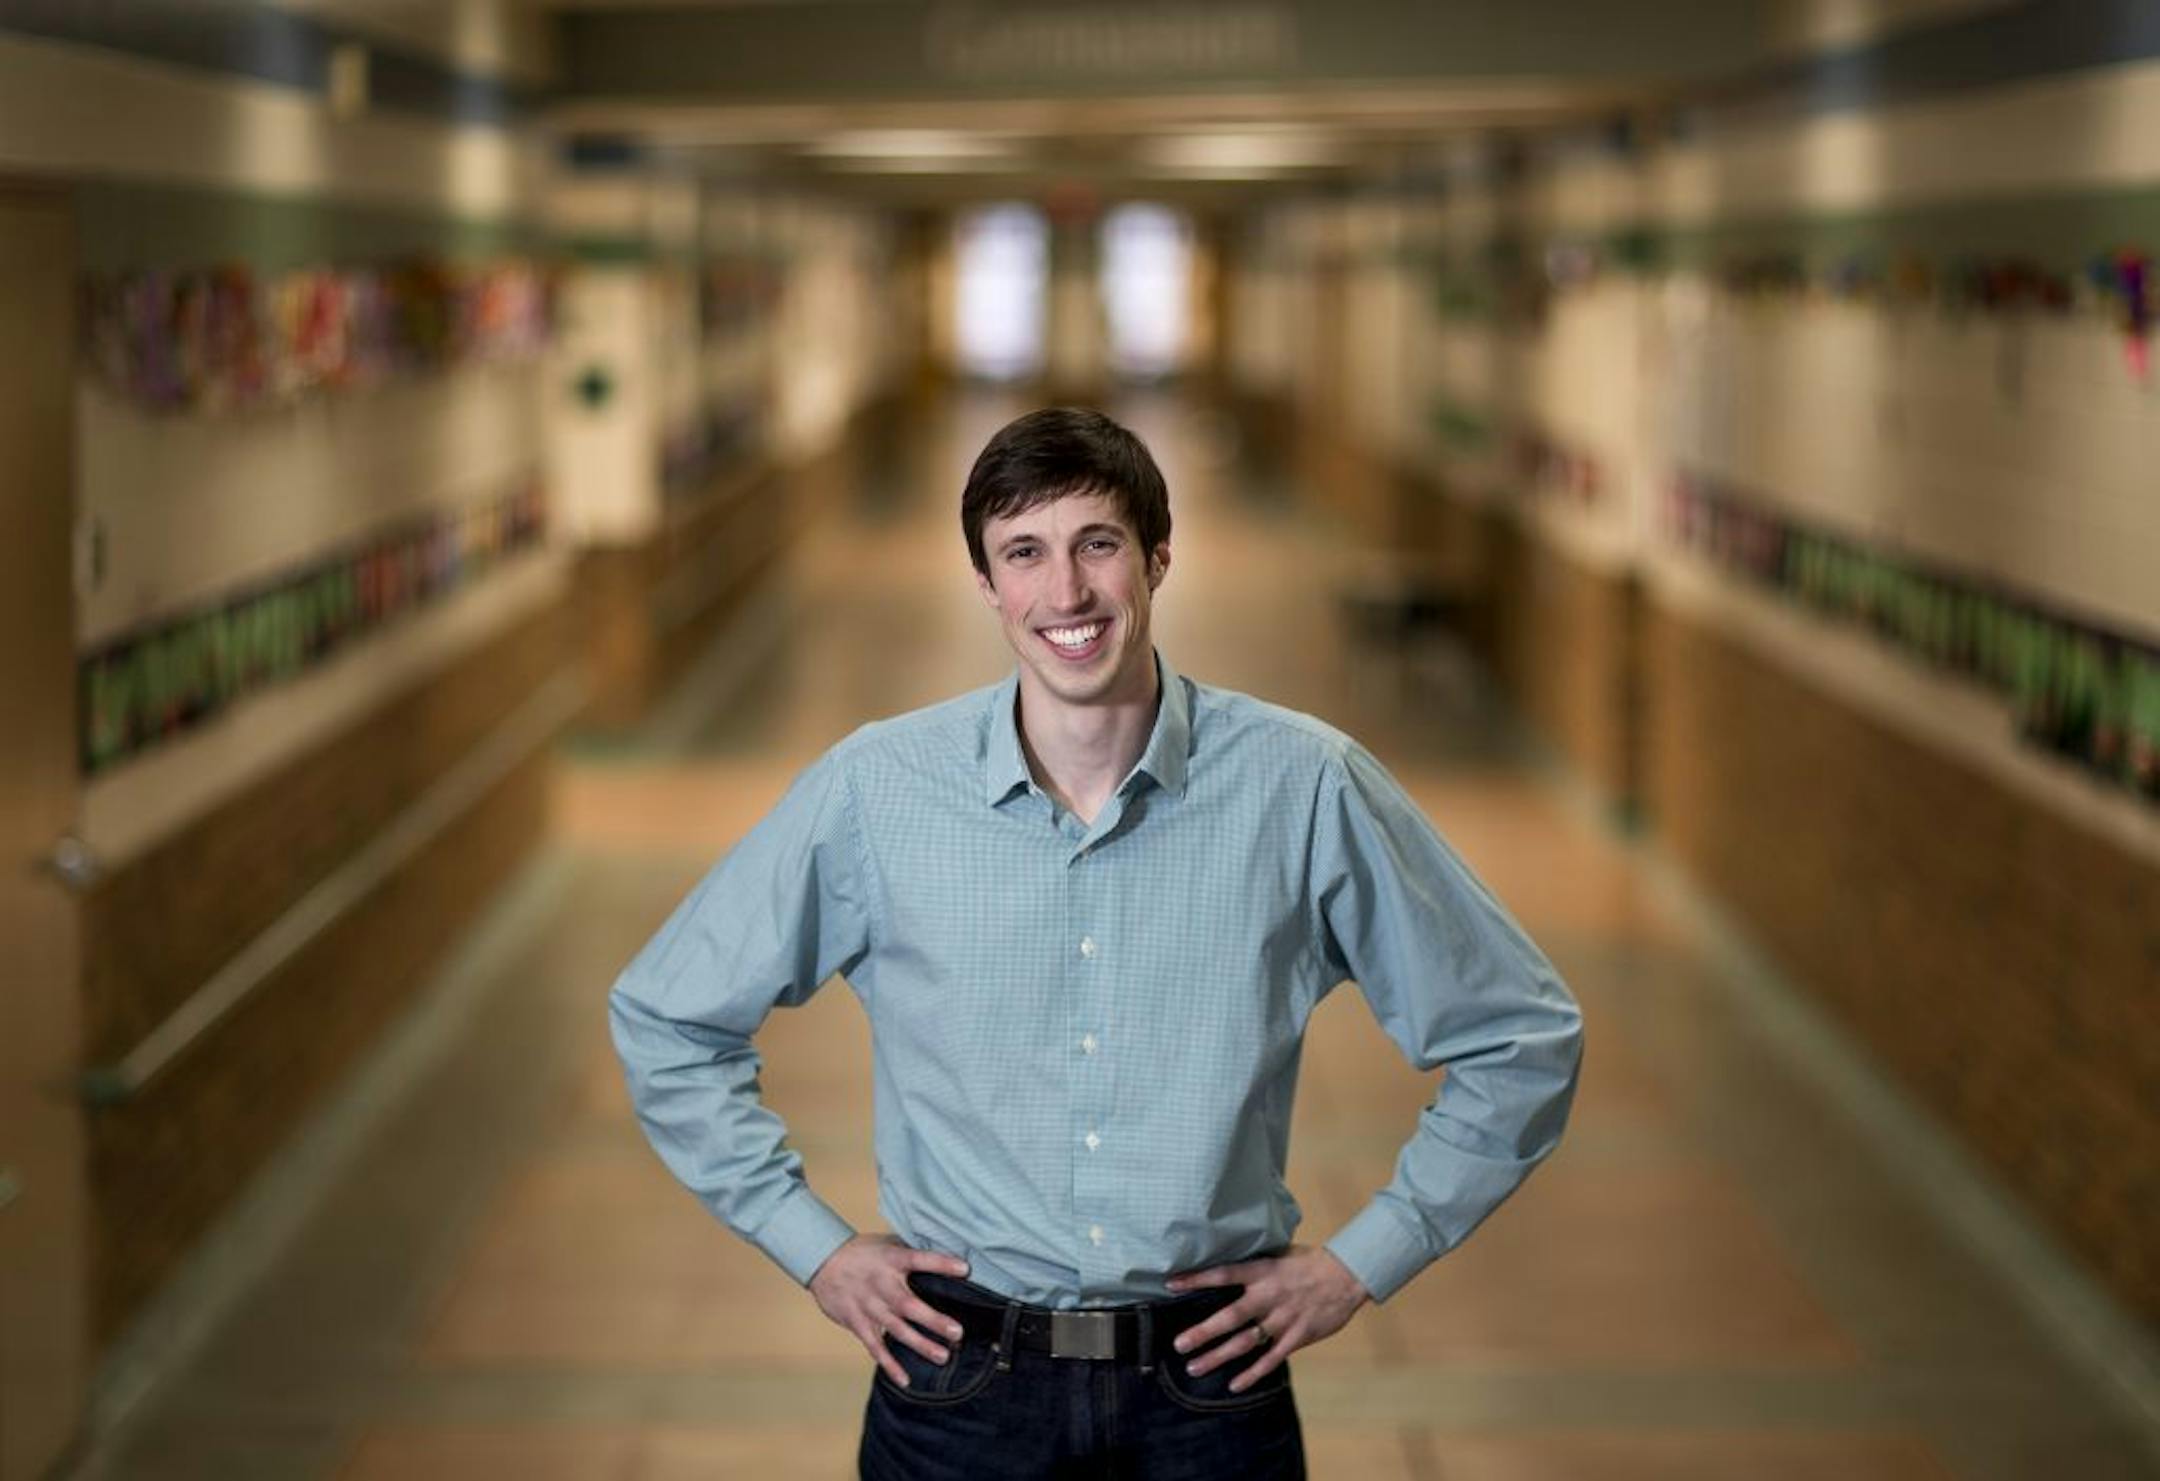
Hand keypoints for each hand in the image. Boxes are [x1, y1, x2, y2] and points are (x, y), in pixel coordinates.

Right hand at [808, 1234, 969, 1387]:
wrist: (823, 1261)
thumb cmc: (863, 1252)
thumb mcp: (888, 1244)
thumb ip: (912, 1253)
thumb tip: (948, 1259)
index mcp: (892, 1259)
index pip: (919, 1259)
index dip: (941, 1264)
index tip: (964, 1269)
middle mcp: (881, 1284)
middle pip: (909, 1304)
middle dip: (933, 1320)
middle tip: (957, 1332)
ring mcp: (869, 1306)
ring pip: (896, 1329)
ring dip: (920, 1344)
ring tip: (942, 1356)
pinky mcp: (857, 1322)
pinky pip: (875, 1346)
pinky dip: (889, 1364)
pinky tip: (905, 1379)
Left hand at [1164, 1245, 1368, 1392]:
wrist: (1347, 1276)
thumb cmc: (1309, 1263)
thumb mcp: (1280, 1255)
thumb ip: (1255, 1265)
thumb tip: (1226, 1266)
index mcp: (1263, 1271)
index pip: (1223, 1274)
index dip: (1197, 1279)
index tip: (1171, 1284)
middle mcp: (1269, 1296)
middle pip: (1230, 1316)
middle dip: (1203, 1331)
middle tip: (1179, 1344)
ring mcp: (1283, 1318)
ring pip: (1246, 1342)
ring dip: (1219, 1356)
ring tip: (1195, 1367)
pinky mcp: (1297, 1336)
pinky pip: (1271, 1358)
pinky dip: (1253, 1373)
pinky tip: (1234, 1384)